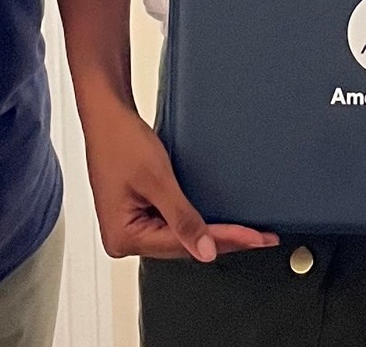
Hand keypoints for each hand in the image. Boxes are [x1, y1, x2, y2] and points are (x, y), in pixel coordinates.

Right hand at [81, 105, 276, 261]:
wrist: (107, 115)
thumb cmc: (120, 140)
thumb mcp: (157, 180)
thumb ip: (182, 219)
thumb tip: (205, 251)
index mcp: (123, 237)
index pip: (183, 244)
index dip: (222, 239)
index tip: (252, 237)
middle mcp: (123, 238)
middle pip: (182, 245)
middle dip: (222, 240)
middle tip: (259, 237)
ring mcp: (130, 226)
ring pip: (179, 237)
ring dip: (211, 233)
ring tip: (247, 233)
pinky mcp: (137, 213)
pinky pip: (171, 224)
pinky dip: (195, 221)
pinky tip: (217, 222)